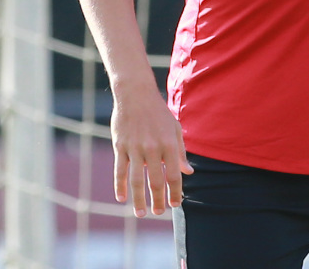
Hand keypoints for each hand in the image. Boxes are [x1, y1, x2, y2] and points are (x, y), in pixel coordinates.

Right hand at [109, 82, 193, 216]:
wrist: (136, 95)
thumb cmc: (158, 114)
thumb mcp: (174, 129)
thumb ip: (180, 152)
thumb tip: (188, 172)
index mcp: (169, 144)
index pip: (174, 174)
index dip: (175, 191)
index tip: (176, 204)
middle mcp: (153, 148)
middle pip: (156, 181)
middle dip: (158, 200)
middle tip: (159, 213)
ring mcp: (135, 148)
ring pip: (137, 180)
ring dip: (139, 199)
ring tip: (141, 213)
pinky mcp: (120, 147)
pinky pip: (120, 171)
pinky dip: (120, 186)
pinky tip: (122, 198)